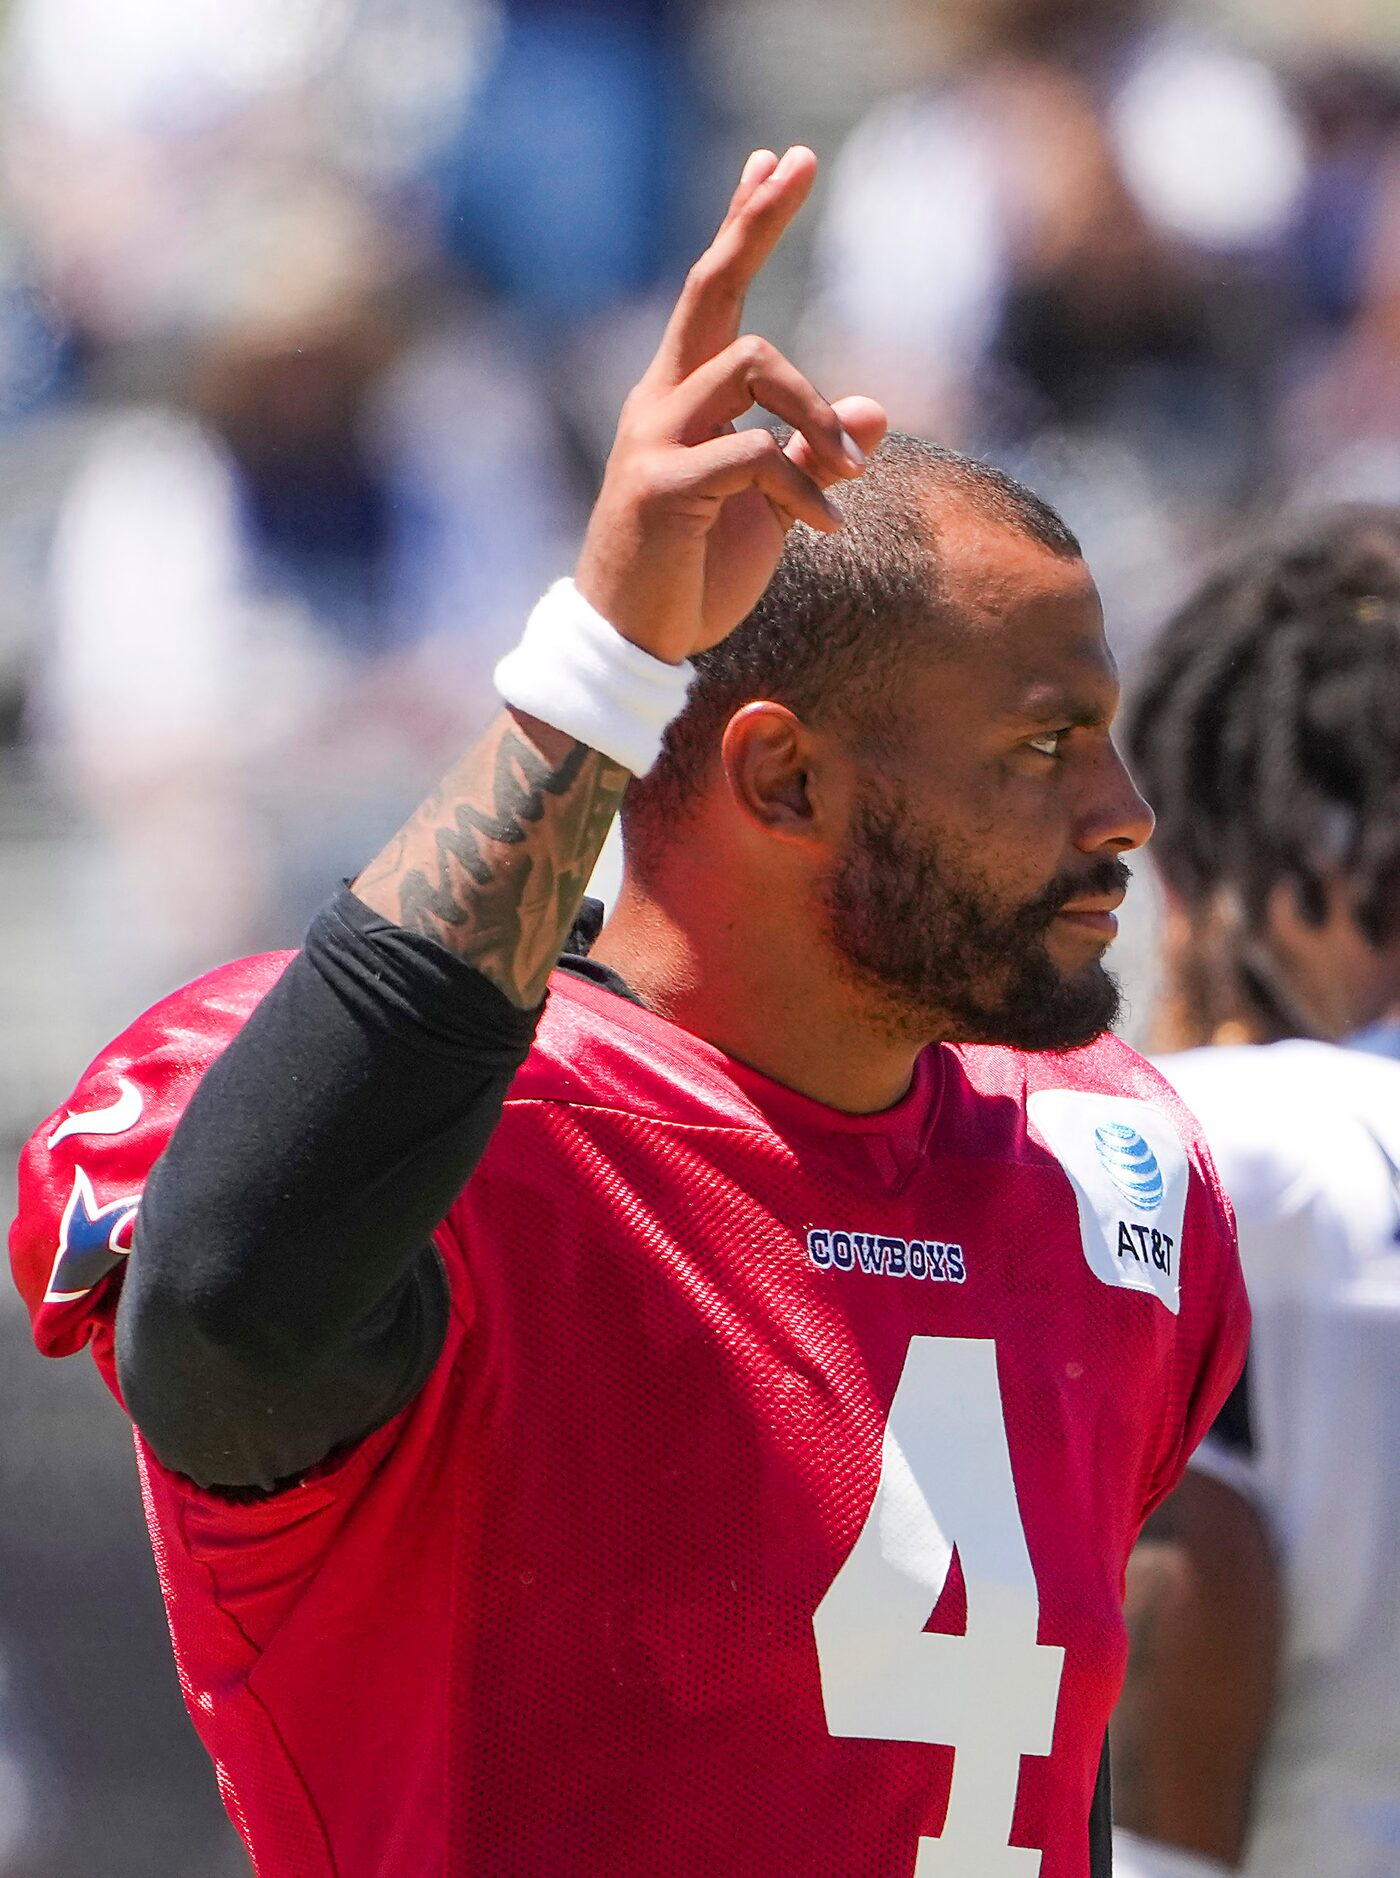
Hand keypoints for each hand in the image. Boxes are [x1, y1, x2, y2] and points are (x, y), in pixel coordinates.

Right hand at [574, 146, 887, 663]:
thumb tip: (877, 411)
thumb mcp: (769, 507)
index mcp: (681, 397)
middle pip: (710, 288)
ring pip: (752, 364)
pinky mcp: (662, 490)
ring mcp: (655, 441)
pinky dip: (804, 487)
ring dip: (816, 410)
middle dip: (755, 221)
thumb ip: (812, 455)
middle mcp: (660, 402)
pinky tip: (826, 528)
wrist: (634, 642)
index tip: (776, 159)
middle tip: (799, 163)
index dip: (743, 223)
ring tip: (851, 467)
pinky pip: (753, 455)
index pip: (712, 292)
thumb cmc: (695, 573)